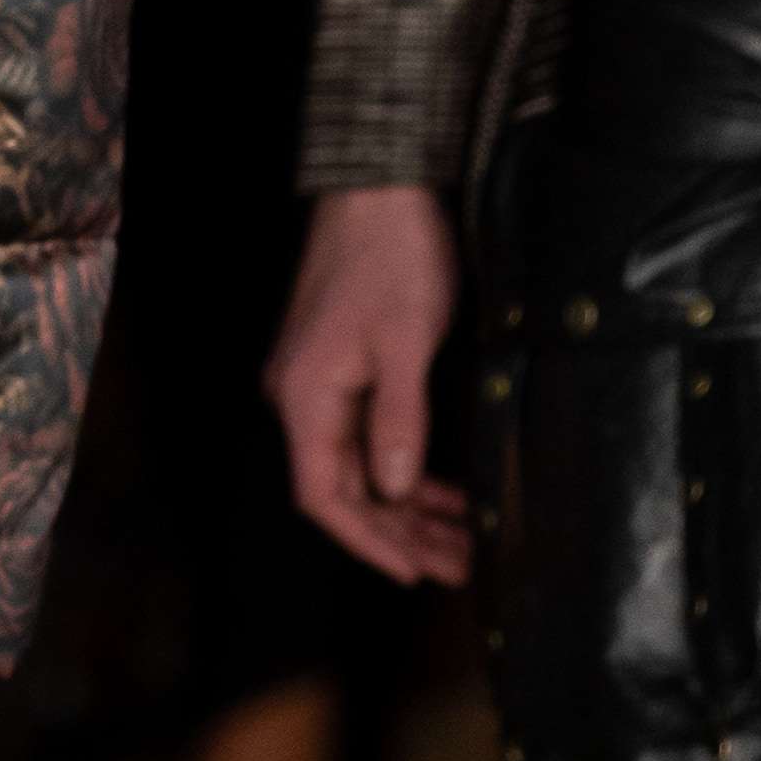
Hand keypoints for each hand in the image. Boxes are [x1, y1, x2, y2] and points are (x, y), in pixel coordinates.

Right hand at [269, 183, 468, 586]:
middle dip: (398, 532)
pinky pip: (367, 436)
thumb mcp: (405, 341)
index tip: (413, 573)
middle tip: (457, 565)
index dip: (367, 540)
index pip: (324, 494)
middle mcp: (300, 395)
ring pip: (359, 465)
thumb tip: (396, 491)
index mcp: (305, 394)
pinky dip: (402, 467)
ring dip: (405, 506)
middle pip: (343, 487)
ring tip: (459, 538)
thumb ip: (399, 419)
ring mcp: (319, 382)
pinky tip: (439, 488)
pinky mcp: (342, 367)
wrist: (378, 188)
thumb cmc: (392, 257)